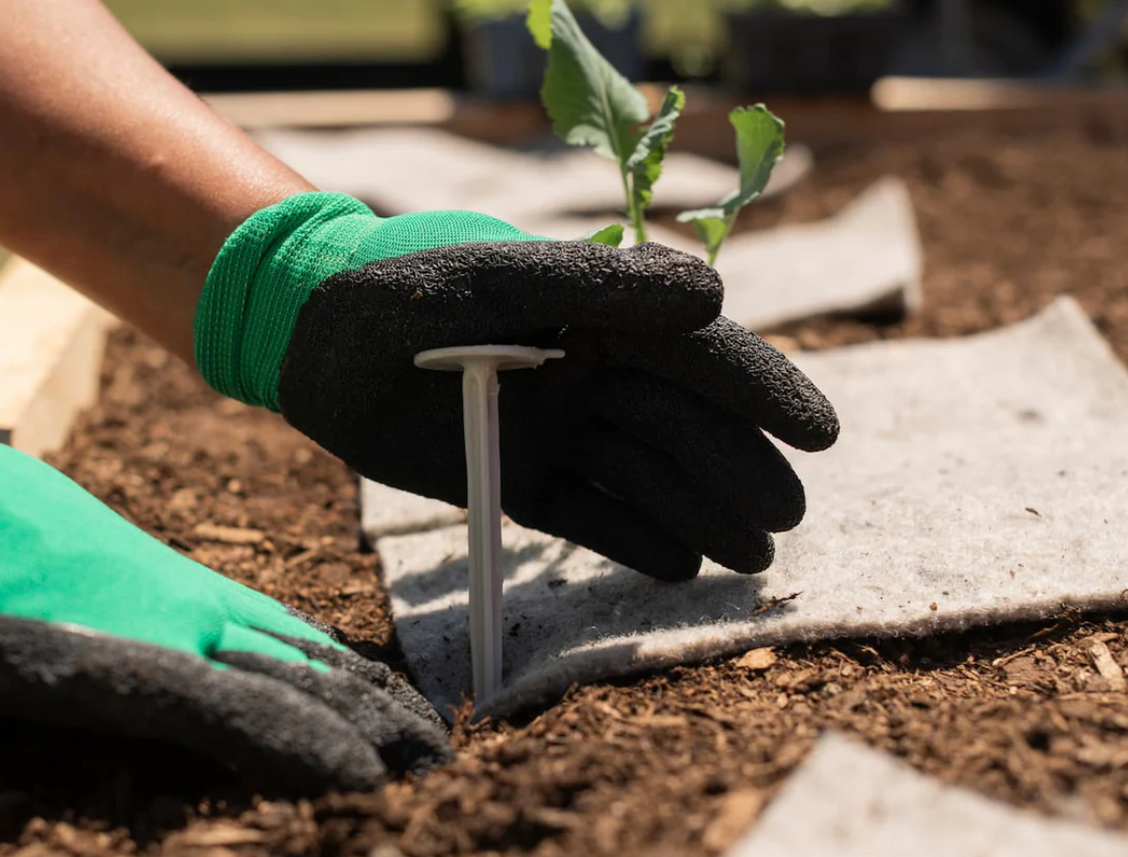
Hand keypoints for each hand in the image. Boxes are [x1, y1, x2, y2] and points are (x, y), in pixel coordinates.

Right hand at [0, 309, 449, 795]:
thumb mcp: (74, 573)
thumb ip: (124, 609)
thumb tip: (139, 635)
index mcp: (181, 587)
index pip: (290, 634)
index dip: (349, 672)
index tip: (397, 702)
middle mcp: (196, 607)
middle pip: (313, 660)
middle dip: (380, 707)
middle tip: (439, 744)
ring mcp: (171, 635)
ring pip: (300, 686)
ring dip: (370, 729)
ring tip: (430, 764)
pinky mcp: (133, 668)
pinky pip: (241, 715)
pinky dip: (304, 746)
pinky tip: (357, 778)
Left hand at [197, 194, 837, 580]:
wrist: (308, 347)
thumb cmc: (396, 293)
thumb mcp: (491, 280)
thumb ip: (597, 286)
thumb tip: (713, 297)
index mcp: (595, 314)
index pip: (695, 352)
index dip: (760, 389)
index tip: (819, 431)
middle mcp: (589, 374)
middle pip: (683, 425)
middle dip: (738, 469)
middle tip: (784, 517)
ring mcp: (559, 431)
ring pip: (647, 476)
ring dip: (701, 513)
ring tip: (750, 558)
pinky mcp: (520, 482)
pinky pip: (591, 517)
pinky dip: (634, 541)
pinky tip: (680, 567)